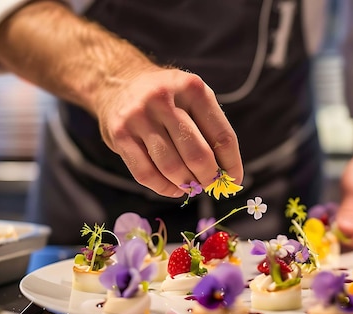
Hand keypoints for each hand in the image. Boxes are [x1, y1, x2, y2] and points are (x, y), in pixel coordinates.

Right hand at [94, 67, 243, 197]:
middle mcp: (163, 99)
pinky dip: (164, 188)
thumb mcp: (192, 98)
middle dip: (209, 178)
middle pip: (198, 155)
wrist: (119, 84)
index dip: (232, 164)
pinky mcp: (120, 135)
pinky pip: (146, 174)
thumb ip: (209, 130)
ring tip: (191, 186)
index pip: (222, 136)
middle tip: (211, 186)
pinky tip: (173, 189)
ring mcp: (139, 116)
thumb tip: (228, 175)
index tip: (234, 180)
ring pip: (172, 167)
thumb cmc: (167, 99)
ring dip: (186, 184)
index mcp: (192, 88)